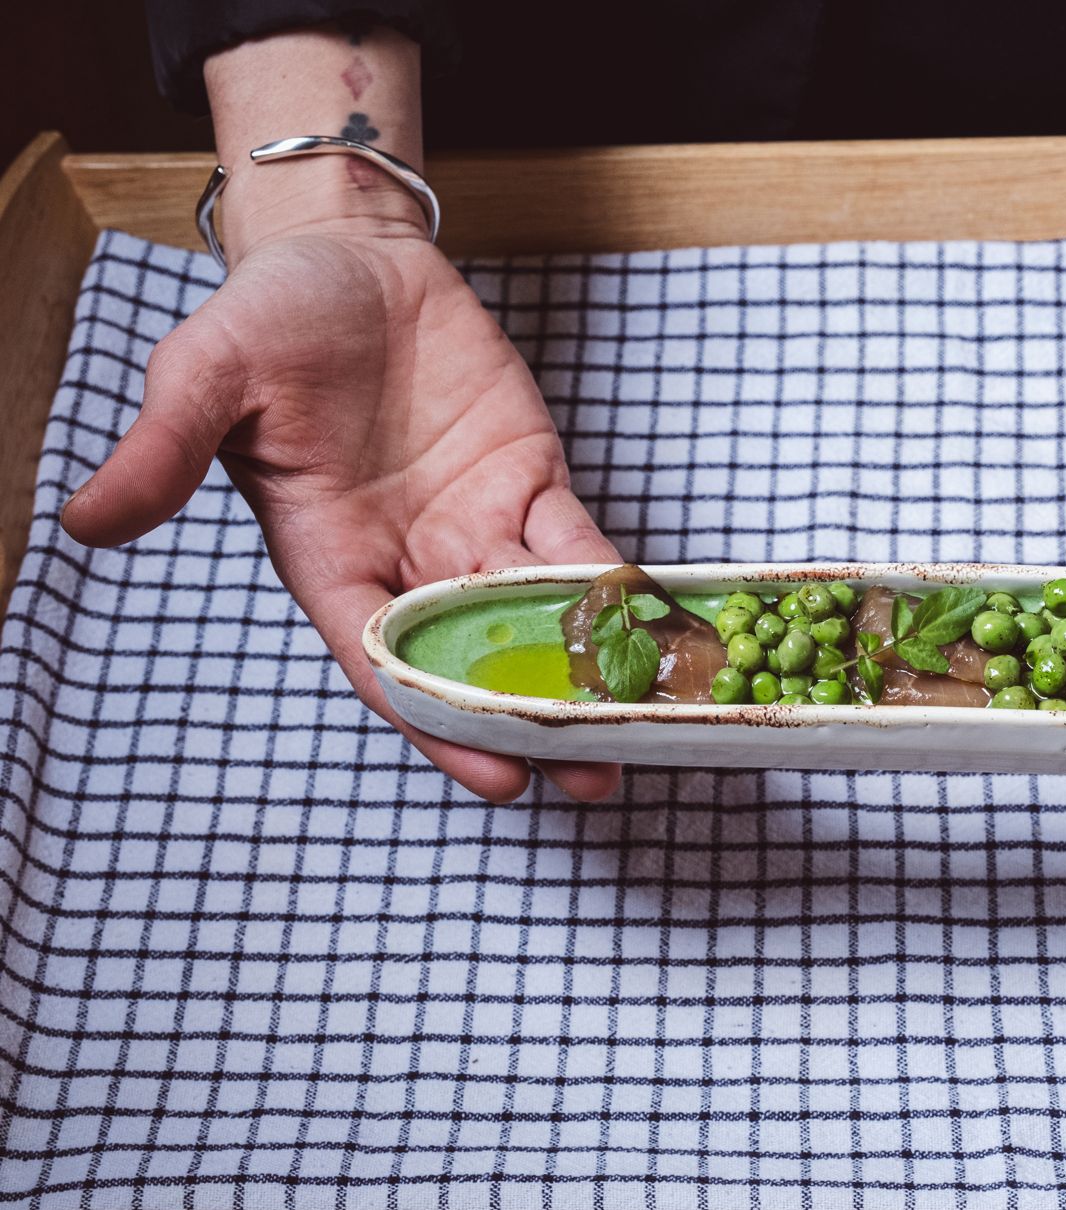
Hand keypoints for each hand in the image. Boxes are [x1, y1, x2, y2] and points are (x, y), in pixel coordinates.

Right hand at [60, 214, 622, 802]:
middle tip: (599, 774)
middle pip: (479, 658)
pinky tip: (661, 627)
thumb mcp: (206, 374)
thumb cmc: (270, 318)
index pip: (389, 661)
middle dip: (538, 718)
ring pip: (542, 615)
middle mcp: (408, 560)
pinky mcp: (530, 481)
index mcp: (329, 559)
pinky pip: (579, 544)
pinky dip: (619, 585)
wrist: (348, 255)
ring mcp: (475, 525)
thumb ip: (164, 450)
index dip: (442, 723)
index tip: (497, 778)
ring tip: (648, 725)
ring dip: (592, 669)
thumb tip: (83, 519)